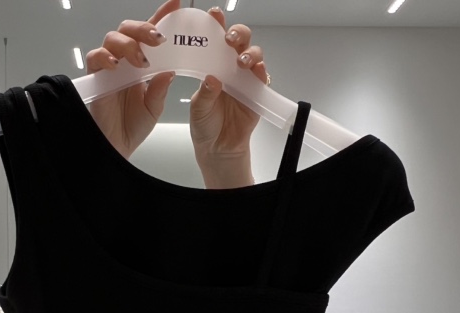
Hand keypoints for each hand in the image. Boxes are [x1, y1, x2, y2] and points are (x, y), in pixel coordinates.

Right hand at [85, 0, 180, 159]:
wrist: (116, 146)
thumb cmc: (133, 126)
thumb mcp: (154, 108)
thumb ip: (160, 89)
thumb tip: (170, 71)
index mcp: (142, 63)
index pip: (151, 34)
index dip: (162, 16)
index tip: (176, 4)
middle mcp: (125, 60)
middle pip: (129, 29)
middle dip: (144, 28)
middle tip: (158, 39)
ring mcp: (109, 66)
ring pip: (113, 38)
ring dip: (129, 44)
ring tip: (141, 60)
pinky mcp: (95, 76)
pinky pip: (96, 57)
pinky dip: (106, 57)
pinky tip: (117, 65)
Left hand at [190, 10, 268, 187]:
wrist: (217, 150)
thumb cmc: (205, 126)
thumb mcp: (197, 109)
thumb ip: (203, 94)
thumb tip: (211, 80)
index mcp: (212, 65)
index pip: (215, 40)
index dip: (216, 25)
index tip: (214, 15)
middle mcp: (230, 68)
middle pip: (239, 41)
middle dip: (237, 34)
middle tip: (229, 39)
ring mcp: (245, 80)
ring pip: (254, 55)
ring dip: (250, 53)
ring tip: (242, 61)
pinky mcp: (257, 94)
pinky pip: (263, 79)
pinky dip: (261, 72)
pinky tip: (257, 70)